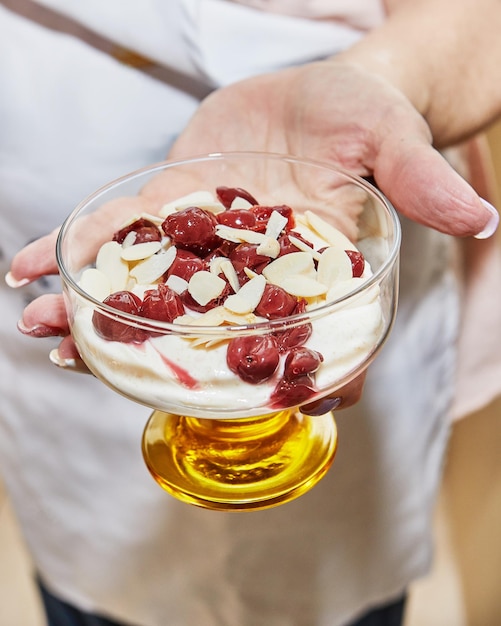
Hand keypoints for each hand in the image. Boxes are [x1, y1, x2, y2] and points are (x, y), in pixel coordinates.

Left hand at [7, 59, 497, 412]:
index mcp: (311, 273)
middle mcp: (253, 272)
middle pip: (205, 328)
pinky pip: (121, 230)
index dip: (283, 382)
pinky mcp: (174, 203)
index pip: (302, 343)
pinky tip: (28, 267)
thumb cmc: (365, 120)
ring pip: (149, 287)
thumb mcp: (393, 144)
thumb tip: (484, 218)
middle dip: (156, 357)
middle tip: (107, 379)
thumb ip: (423, 185)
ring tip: (46, 333)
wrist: (320, 91)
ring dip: (96, 311)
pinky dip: (74, 248)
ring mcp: (207, 242)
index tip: (253, 410)